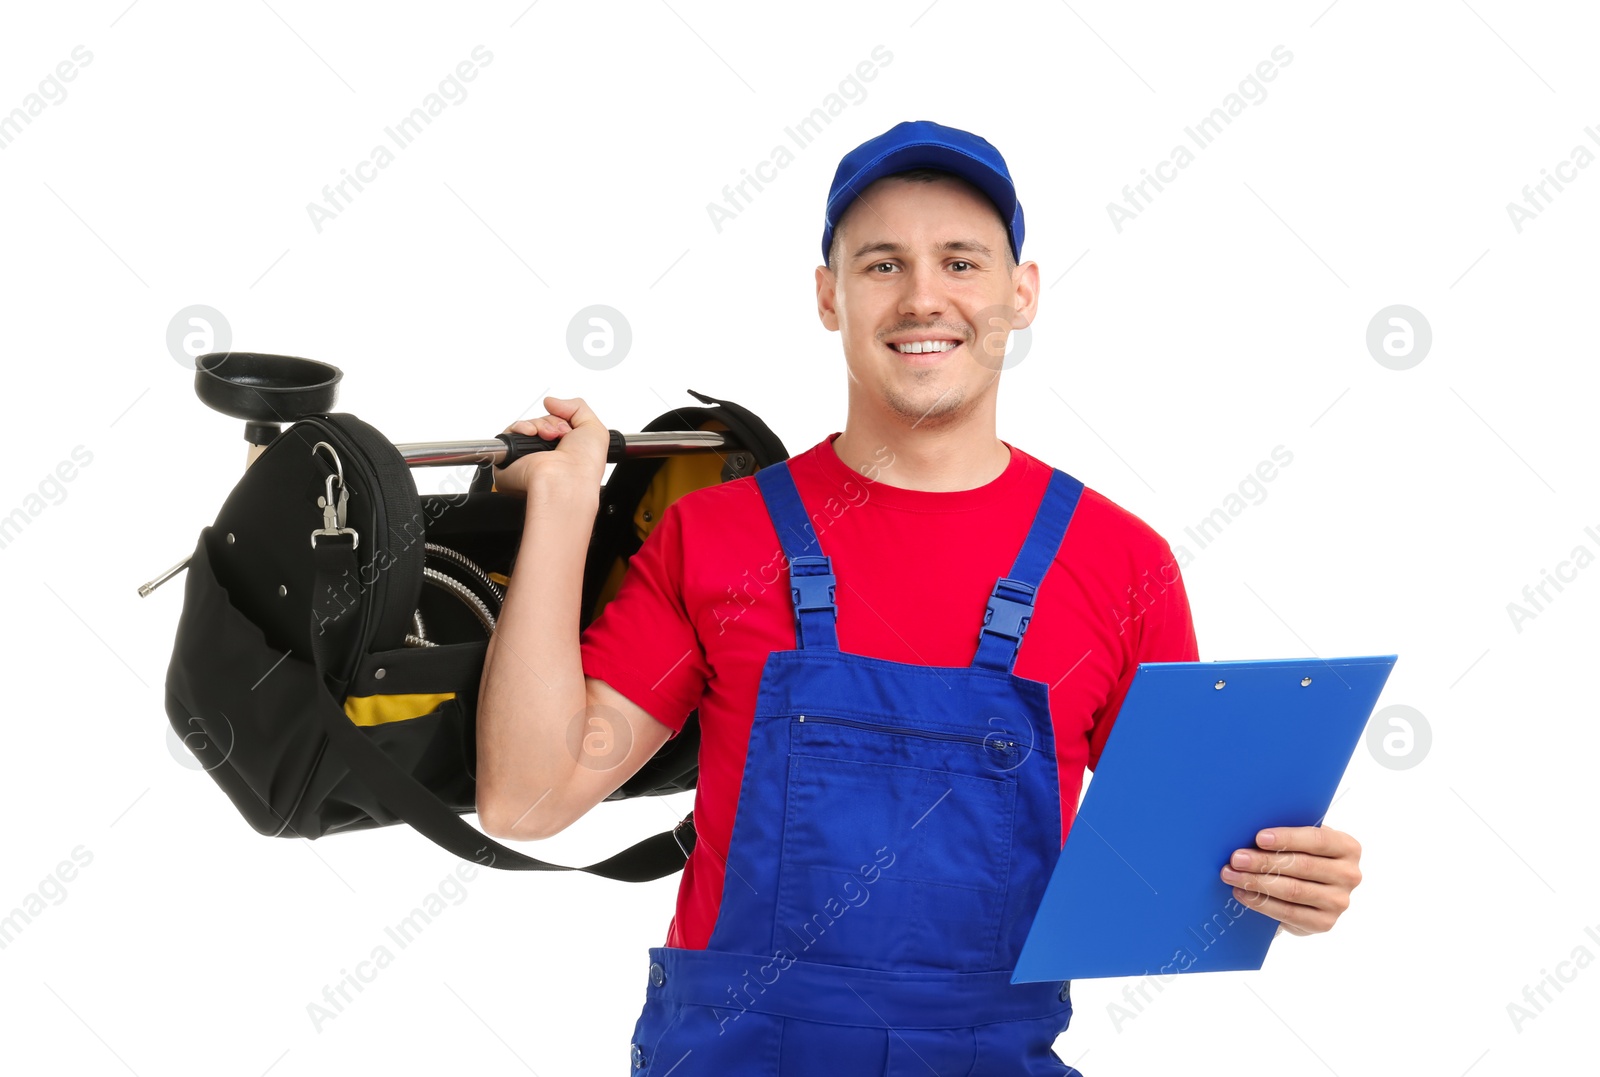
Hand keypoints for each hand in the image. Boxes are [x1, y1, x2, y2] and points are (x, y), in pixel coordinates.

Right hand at [494, 396, 608, 499]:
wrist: (566, 480)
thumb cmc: (584, 466)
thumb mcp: (594, 428)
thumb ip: (576, 407)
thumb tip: (550, 401)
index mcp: (566, 452)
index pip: (556, 424)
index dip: (562, 420)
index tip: (569, 428)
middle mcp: (546, 455)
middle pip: (540, 422)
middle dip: (550, 421)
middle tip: (560, 434)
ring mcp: (527, 456)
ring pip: (525, 425)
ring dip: (538, 424)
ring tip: (549, 436)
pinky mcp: (510, 459)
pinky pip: (509, 432)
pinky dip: (521, 427)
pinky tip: (532, 435)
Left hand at [1219, 825, 1361, 935]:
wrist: (1313, 892)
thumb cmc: (1303, 855)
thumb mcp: (1303, 841)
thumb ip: (1289, 835)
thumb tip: (1250, 828)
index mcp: (1348, 847)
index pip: (1318, 840)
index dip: (1288, 838)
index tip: (1259, 838)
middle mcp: (1349, 875)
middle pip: (1302, 866)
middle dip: (1264, 861)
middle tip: (1236, 858)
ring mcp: (1339, 901)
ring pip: (1293, 890)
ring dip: (1257, 882)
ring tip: (1232, 875)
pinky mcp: (1325, 923)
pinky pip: (1289, 913)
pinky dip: (1261, 903)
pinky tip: (1242, 894)